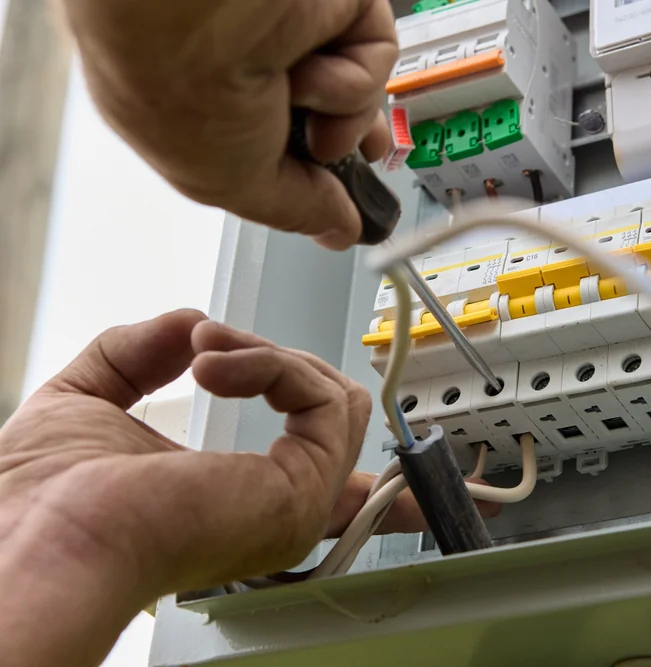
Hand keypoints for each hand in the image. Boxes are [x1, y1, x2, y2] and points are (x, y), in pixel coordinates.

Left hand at [0, 310, 495, 666]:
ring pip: (334, 396)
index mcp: (239, 501)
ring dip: (268, 353)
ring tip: (209, 349)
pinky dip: (271, 362)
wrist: (39, 536)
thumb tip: (188, 324)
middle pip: (331, 414)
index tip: (402, 475)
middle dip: (275, 360)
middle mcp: (278, 507)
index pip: (332, 486)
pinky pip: (324, 396)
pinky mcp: (304, 485)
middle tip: (211, 347)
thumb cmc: (42, 501)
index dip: (367, 470)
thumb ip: (140, 354)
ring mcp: (297, 501)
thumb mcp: (90, 399)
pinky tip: (217, 363)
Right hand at [61, 0, 398, 249]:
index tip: (335, 198)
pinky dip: (354, 76)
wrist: (193, 14)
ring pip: (359, 90)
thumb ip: (294, 210)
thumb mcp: (234, 184)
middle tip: (352, 157)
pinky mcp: (336, 2)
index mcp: (210, 98)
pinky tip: (315, 70)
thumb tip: (337, 230)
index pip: (277, 138)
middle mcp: (253, 57)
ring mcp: (296, 27)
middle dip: (350, 141)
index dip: (314, 169)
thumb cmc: (179, 87)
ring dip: (342, 113)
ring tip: (305, 101)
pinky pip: (376, 54)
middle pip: (332, 109)